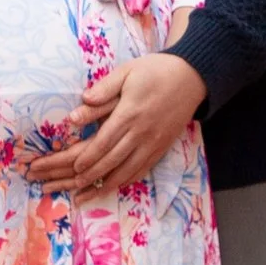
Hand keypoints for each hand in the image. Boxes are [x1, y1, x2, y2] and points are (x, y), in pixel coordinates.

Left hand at [24, 51, 206, 197]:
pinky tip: (116, 185)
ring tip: (91, 193)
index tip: (75, 167)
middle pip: (113, 159)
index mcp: (129, 113)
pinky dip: (128, 179)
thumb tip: (81, 103)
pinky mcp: (163, 147)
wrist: (191, 77)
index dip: (89, 157)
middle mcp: (142, 132)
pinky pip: (144, 168)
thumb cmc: (154, 71)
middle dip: (92, 175)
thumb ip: (104, 89)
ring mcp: (154, 142)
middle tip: (74, 185)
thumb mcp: (126, 72)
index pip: (105, 141)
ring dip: (108, 183)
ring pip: (128, 169)